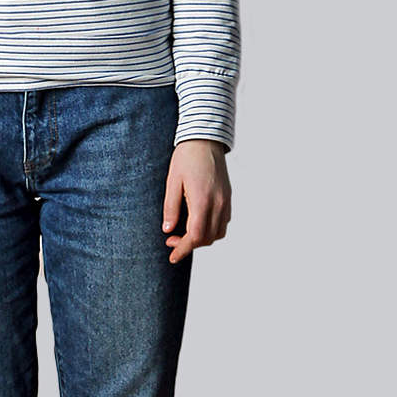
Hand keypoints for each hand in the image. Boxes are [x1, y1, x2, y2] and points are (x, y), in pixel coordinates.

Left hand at [162, 139, 231, 264]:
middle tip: (172, 240)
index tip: (172, 257)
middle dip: (190, 245)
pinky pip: (224, 222)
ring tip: (184, 233)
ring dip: (202, 239)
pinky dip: (212, 229)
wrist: (205, 139)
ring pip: (218, 233)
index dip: (183, 249)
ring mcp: (226, 201)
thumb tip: (168, 230)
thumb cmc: (186, 158)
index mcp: (202, 200)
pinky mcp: (228, 197)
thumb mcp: (172, 181)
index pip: (196, 236)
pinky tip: (197, 222)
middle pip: (208, 238)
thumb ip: (171, 207)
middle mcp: (218, 203)